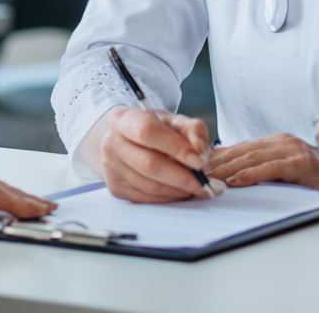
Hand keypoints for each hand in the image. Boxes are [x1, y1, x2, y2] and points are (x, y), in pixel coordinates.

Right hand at [82, 106, 213, 203]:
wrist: (122, 139)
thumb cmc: (151, 128)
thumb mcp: (173, 120)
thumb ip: (192, 129)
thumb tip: (200, 152)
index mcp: (124, 119)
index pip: (149, 132)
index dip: (176, 147)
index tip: (200, 161)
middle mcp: (112, 143)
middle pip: (150, 164)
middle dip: (184, 177)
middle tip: (207, 184)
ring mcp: (111, 168)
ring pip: (150, 186)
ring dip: (179, 190)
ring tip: (198, 188)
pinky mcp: (115, 188)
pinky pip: (146, 198)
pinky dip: (169, 198)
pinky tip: (181, 191)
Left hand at [206, 133, 318, 189]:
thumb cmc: (317, 178)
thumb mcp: (287, 169)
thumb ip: (264, 167)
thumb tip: (232, 174)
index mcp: (276, 142)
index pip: (239, 147)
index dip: (216, 156)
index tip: (195, 165)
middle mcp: (282, 141)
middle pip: (241, 151)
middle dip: (216, 162)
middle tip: (194, 173)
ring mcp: (292, 151)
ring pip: (251, 157)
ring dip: (226, 168)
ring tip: (207, 178)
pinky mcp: (301, 164)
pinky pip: (270, 168)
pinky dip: (250, 174)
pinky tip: (235, 181)